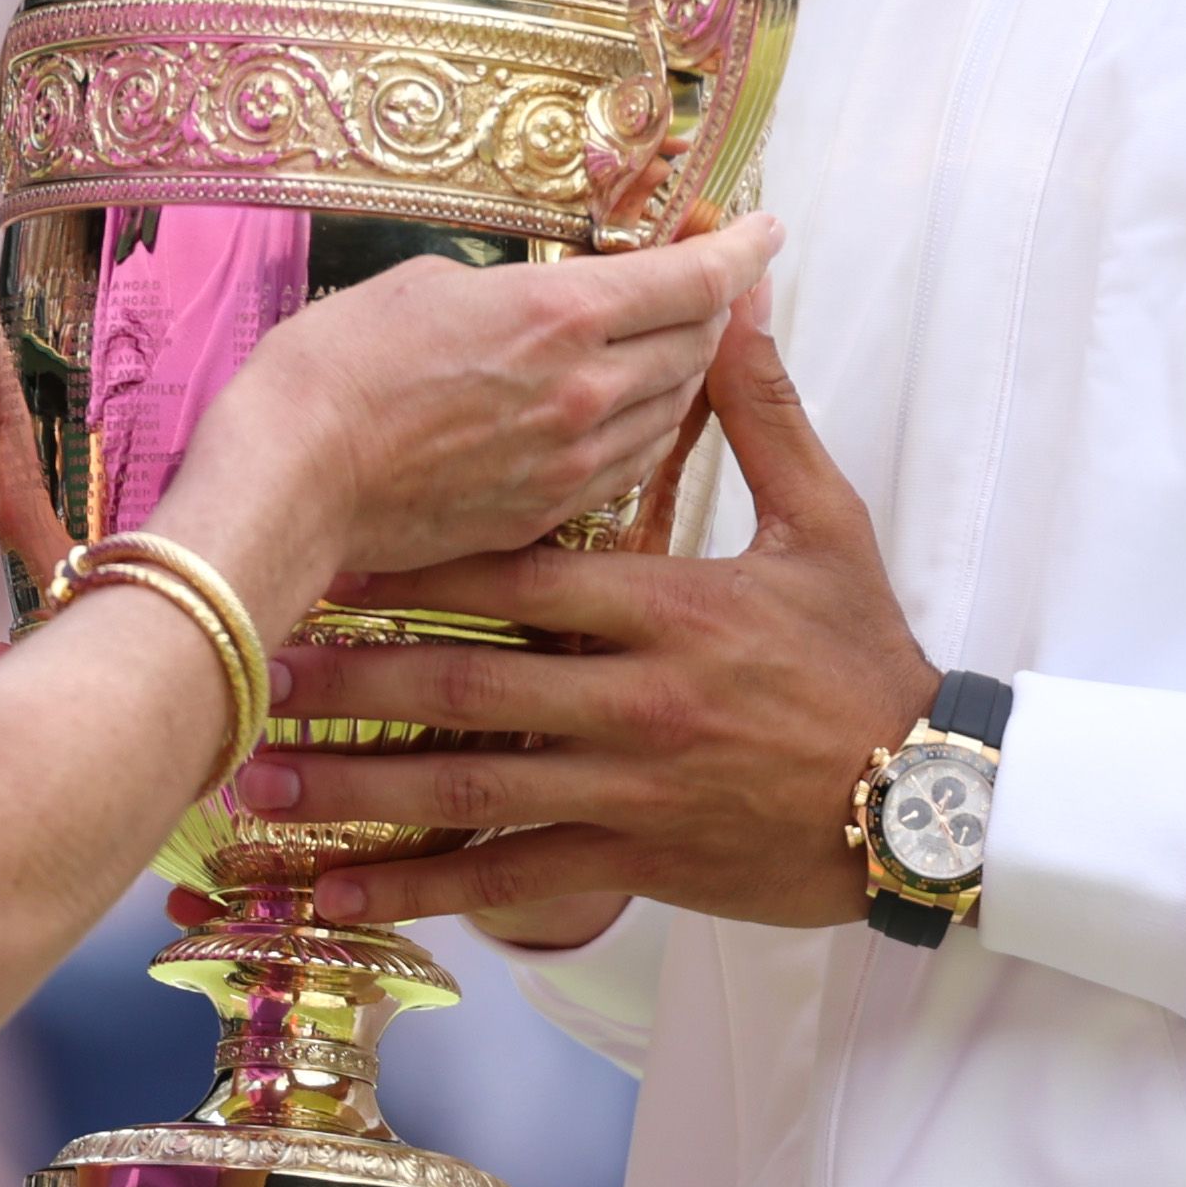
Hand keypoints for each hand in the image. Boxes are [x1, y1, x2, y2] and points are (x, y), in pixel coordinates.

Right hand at [185, 218, 777, 582]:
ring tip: (678, 343)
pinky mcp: (544, 515)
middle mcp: (587, 391)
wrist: (290, 482)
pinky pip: (625, 466)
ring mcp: (571, 462)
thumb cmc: (336, 368)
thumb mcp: (427, 283)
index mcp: (564, 316)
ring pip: (670, 412)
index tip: (766, 232)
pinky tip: (625, 413)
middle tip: (719, 282)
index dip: (741, 251)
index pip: (693, 280)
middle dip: (718, 308)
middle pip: (697, 346)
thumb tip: (541, 300)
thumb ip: (513, 290)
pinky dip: (643, 429)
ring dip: (685, 372)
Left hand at [243, 298, 937, 939]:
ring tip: (261, 775)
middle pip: (468, 684)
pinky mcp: (631, 860)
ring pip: (468, 787)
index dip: (420, 568)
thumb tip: (735, 297)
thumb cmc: (866, 654)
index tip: (335, 550)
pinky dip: (420, 886)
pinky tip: (340, 890)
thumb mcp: (827, 522)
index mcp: (668, 607)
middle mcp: (632, 699)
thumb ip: (764, 412)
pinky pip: (507, 878)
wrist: (924, 802)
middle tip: (261, 665)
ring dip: (358, 784)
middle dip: (356, 678)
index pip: (521, 579)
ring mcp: (626, 787)